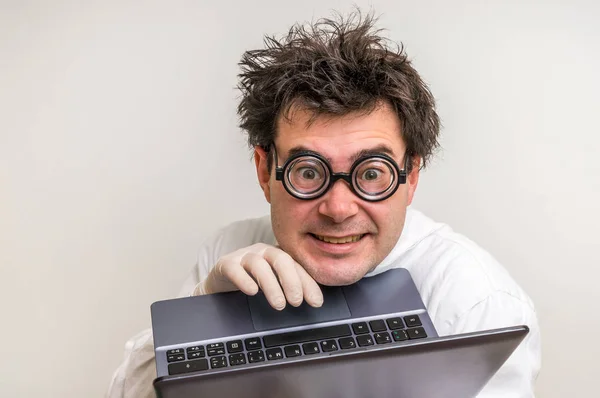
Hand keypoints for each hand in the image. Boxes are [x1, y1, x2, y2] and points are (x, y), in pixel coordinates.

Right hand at [197, 243, 323, 309]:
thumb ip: (291, 288)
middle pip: (281, 259)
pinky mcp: (226, 263)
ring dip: (271, 285)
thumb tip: (313, 304)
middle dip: (292, 281)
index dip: (308, 283)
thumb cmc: (252, 281)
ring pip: (259, 264)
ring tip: (279, 305)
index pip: (298, 266)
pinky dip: (244, 279)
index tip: (316, 302)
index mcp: (279, 255)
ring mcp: (244, 256)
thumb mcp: (274, 283)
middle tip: (297, 302)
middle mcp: (263, 251)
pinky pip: (234, 268)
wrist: (221, 281)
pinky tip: (252, 291)